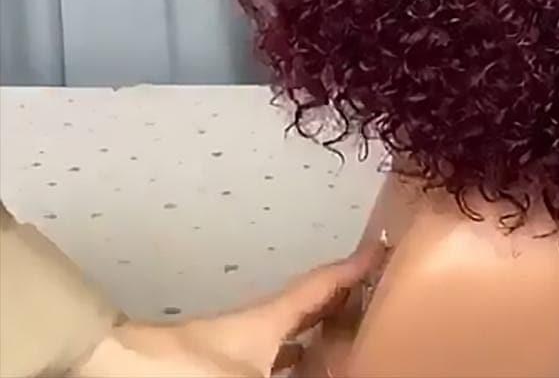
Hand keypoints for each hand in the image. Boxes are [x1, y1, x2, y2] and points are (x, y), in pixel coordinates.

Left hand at [71, 241, 384, 377]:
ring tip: (344, 344)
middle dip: (341, 304)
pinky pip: (268, 358)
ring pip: (286, 338)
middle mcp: (257, 327)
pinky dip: (291, 360)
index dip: (354, 267)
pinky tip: (297, 372)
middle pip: (308, 309)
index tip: (381, 249)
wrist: (121, 370)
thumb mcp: (253, 372)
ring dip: (316, 339)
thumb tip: (341, 366)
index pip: (322, 283)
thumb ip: (299, 369)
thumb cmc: (190, 367)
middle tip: (373, 303)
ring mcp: (234, 348)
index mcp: (271, 317)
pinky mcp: (215, 366)